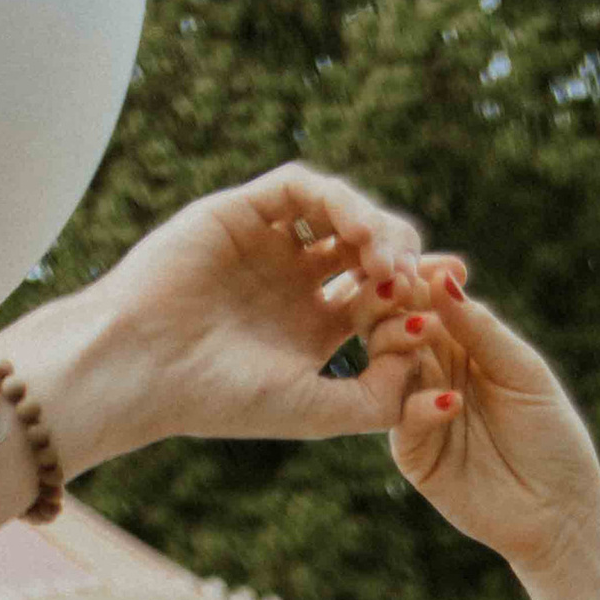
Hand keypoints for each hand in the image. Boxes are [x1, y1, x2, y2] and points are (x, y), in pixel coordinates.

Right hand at [0, 169, 434, 474]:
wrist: (145, 368)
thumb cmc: (222, 400)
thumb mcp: (316, 411)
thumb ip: (378, 401)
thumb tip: (439, 377)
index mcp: (314, 332)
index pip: (383, 303)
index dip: (422, 301)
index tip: (453, 305)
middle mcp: (294, 284)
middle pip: (370, 255)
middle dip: (409, 261)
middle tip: (434, 277)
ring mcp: (269, 245)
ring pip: (342, 215)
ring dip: (378, 231)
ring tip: (392, 265)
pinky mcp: (242, 211)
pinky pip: (302, 188)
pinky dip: (338, 202)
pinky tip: (359, 234)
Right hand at [378, 288, 599, 573]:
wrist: (561, 513)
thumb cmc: (552, 436)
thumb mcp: (522, 372)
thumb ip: (481, 328)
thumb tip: (441, 277)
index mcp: (458, 343)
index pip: (421, 300)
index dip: (414, 280)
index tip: (415, 263)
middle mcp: (430, 372)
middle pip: (390, 327)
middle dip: (391, 305)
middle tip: (399, 292)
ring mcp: (416, 412)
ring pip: (385, 368)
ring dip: (398, 346)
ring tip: (423, 335)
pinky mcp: (414, 454)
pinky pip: (402, 420)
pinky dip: (421, 407)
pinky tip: (451, 402)